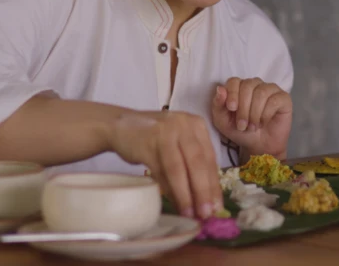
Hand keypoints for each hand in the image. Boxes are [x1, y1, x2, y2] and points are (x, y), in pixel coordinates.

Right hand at [106, 110, 221, 218]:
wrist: (121, 126)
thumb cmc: (155, 139)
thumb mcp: (179, 144)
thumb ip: (193, 164)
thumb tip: (206, 200)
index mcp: (197, 125)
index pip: (210, 158)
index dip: (214, 185)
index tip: (217, 207)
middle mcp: (183, 125)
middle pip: (198, 163)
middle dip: (203, 191)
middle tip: (206, 213)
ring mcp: (165, 132)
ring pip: (179, 168)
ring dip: (185, 194)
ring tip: (190, 213)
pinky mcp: (147, 142)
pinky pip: (160, 170)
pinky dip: (168, 189)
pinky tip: (173, 203)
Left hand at [210, 77, 291, 158]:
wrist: (259, 146)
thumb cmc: (240, 132)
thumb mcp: (222, 122)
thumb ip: (218, 105)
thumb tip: (220, 89)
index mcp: (239, 87)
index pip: (234, 81)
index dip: (232, 93)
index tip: (232, 109)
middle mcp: (255, 85)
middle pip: (248, 86)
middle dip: (243, 108)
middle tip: (242, 126)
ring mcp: (271, 89)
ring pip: (261, 93)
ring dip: (254, 113)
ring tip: (252, 127)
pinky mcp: (283, 98)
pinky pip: (274, 100)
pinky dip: (266, 115)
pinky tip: (263, 123)